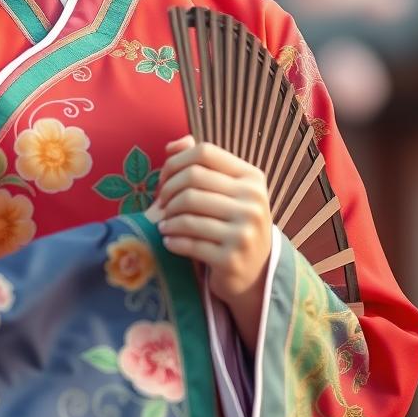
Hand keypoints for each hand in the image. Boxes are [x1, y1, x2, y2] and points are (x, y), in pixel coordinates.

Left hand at [153, 134, 272, 308]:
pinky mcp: (231, 259)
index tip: (165, 179)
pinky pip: (189, 242)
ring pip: (188, 212)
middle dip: (168, 191)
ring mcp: (244, 231)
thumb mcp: (228, 188)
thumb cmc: (234, 221)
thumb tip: (172, 146)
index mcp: (252, 177)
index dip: (176, 162)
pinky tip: (168, 239)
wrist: (256, 271)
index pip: (204, 152)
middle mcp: (252, 201)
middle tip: (161, 204)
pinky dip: (172, 239)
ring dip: (167, 218)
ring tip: (164, 223)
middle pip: (193, 179)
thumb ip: (201, 162)